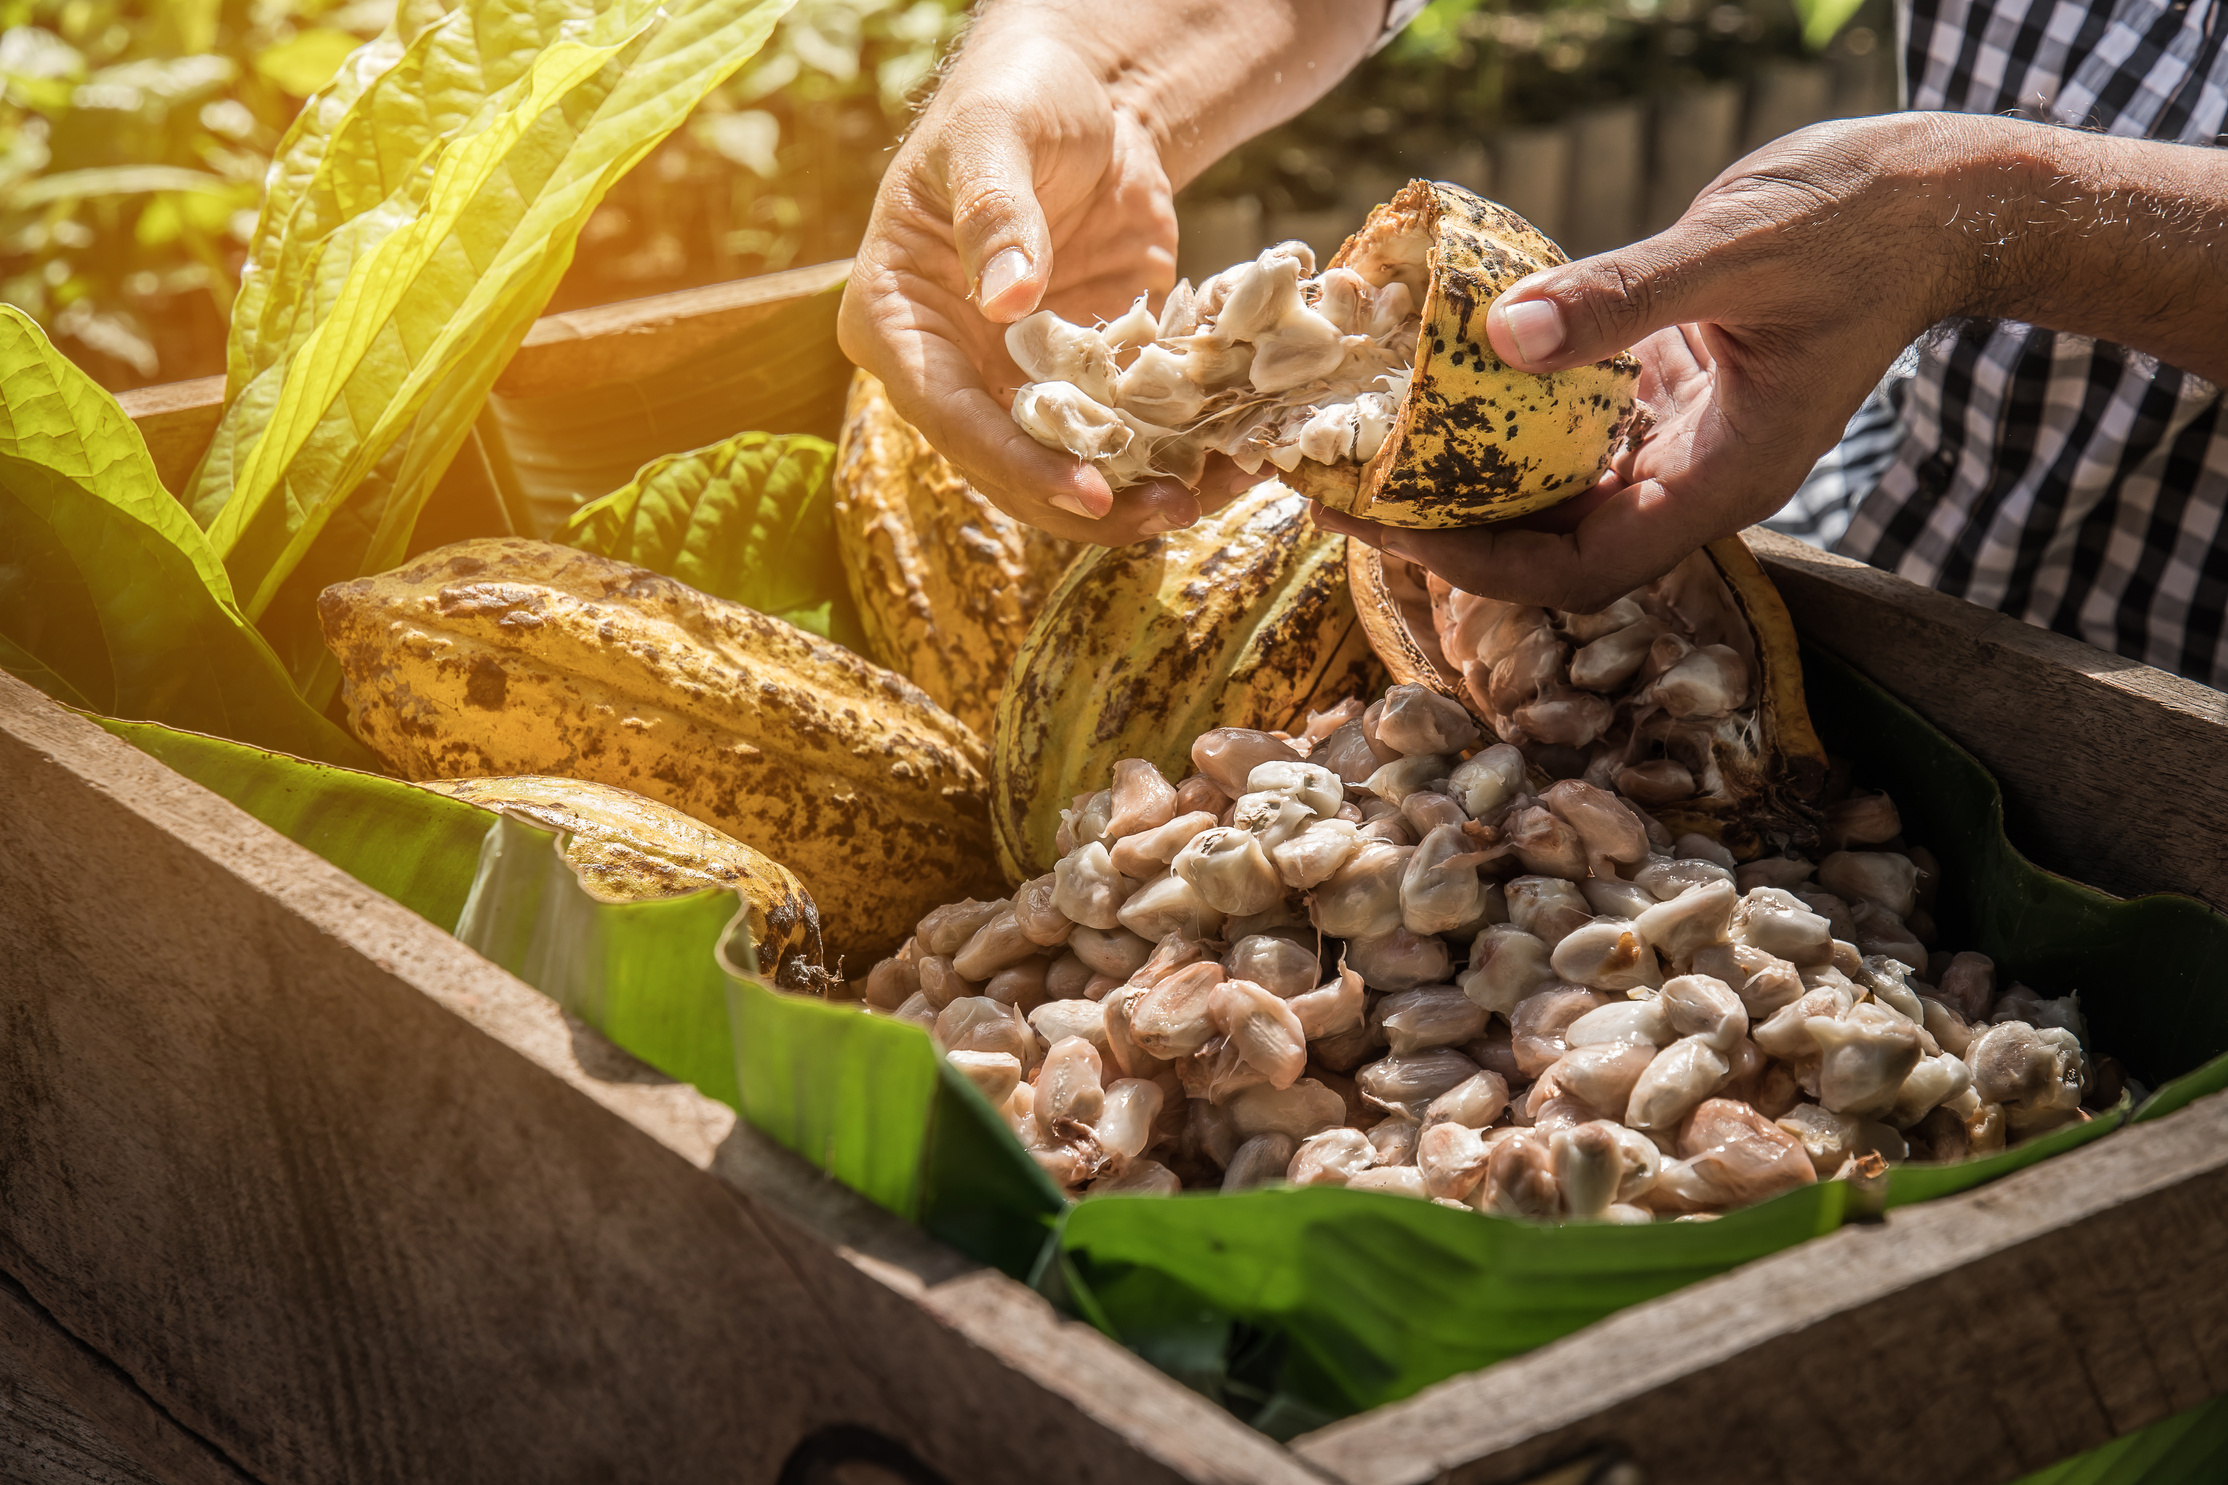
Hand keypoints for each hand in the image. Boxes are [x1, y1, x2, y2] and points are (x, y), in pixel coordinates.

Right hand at [837, 3, 1381, 545]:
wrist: (1085, 95)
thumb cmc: (1016, 97)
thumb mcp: (994, 133)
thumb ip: (993, 211)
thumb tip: (1006, 300)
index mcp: (897, 320)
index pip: (950, 417)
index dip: (1018, 463)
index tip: (1088, 491)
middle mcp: (950, 369)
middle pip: (1008, 468)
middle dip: (1088, 502)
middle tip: (1171, 510)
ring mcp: (1019, 381)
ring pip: (1068, 468)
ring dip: (1138, 494)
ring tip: (1213, 493)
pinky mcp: (1087, 379)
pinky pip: (1125, 435)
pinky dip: (1176, 454)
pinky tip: (1232, 460)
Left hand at [1318, 112, 1989, 610]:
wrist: (1938, 202)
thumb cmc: (1861, 226)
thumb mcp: (1736, 250)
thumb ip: (1623, 295)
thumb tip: (1503, 334)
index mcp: (1721, 482)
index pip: (1578, 571)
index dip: (1476, 565)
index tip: (1387, 529)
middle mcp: (1694, 479)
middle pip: (1552, 548)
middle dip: (1449, 533)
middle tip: (1344, 496)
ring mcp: (1681, 441)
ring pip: (1556, 494)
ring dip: (1469, 480)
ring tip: (1371, 450)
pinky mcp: (1668, 392)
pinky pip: (1572, 430)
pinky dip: (1507, 418)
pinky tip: (1442, 387)